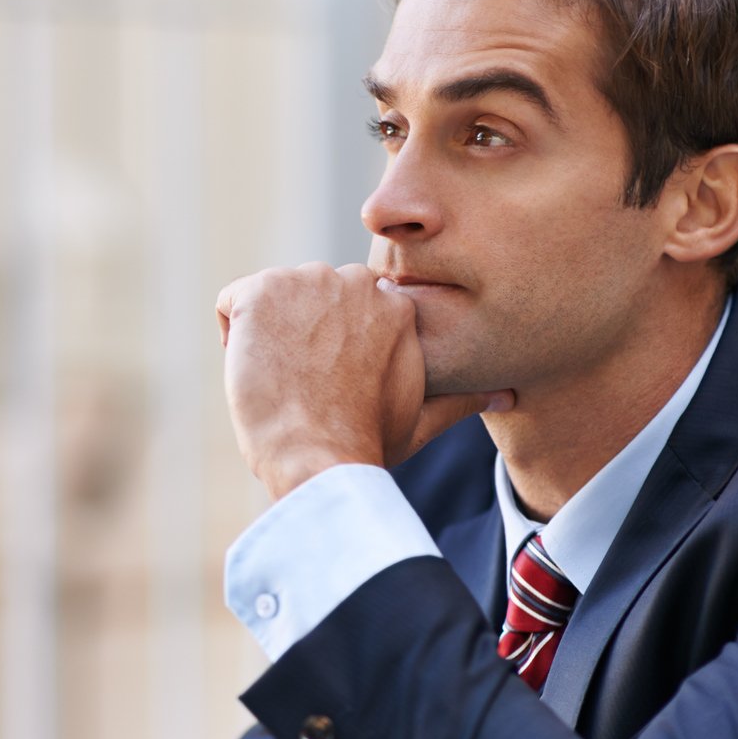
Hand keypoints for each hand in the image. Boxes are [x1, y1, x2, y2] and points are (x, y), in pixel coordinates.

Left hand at [215, 262, 508, 498]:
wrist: (319, 458)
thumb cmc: (367, 444)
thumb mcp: (422, 417)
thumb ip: (462, 398)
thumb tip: (507, 397)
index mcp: (393, 304)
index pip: (343, 313)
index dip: (331, 355)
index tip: (330, 389)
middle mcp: (353, 280)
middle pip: (306, 303)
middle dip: (299, 340)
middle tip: (306, 392)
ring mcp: (305, 281)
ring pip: (270, 304)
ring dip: (267, 340)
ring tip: (285, 386)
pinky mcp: (261, 292)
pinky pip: (230, 304)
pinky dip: (233, 337)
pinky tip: (256, 373)